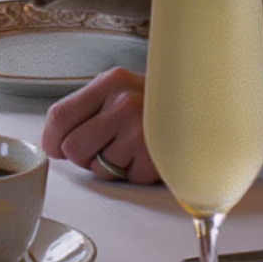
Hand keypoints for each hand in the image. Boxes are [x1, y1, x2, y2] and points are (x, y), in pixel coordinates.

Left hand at [42, 67, 158, 182]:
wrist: (210, 106)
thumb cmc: (160, 103)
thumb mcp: (122, 91)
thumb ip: (87, 109)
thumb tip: (53, 142)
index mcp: (111, 82)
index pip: (60, 115)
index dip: (52, 139)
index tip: (55, 148)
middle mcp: (125, 102)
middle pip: (73, 148)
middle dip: (85, 156)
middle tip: (107, 146)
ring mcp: (142, 130)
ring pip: (99, 168)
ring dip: (114, 165)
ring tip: (135, 147)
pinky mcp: (158, 157)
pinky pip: (128, 178)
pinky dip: (137, 173)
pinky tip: (151, 154)